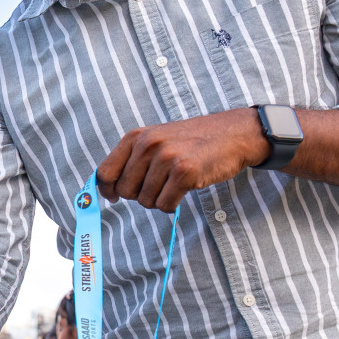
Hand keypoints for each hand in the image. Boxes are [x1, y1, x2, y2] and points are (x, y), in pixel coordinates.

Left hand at [96, 108, 269, 212]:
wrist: (233, 134)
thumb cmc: (192, 141)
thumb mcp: (156, 139)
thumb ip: (133, 158)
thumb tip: (108, 188)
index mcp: (136, 137)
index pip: (105, 172)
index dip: (107, 190)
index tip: (112, 198)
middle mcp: (148, 145)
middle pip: (125, 191)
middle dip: (140, 195)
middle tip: (159, 185)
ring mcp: (166, 158)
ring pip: (146, 201)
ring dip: (160, 199)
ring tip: (175, 182)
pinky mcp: (185, 173)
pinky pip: (165, 205)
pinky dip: (173, 204)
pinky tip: (185, 188)